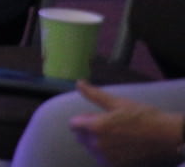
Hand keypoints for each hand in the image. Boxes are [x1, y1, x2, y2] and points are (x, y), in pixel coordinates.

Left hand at [70, 82, 184, 165]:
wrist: (167, 137)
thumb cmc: (143, 116)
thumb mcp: (118, 102)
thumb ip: (94, 94)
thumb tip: (79, 83)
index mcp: (95, 127)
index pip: (74, 125)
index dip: (84, 119)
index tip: (97, 117)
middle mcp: (97, 145)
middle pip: (81, 137)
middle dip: (90, 130)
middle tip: (110, 125)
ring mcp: (107, 158)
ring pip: (92, 149)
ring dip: (98, 142)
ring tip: (118, 136)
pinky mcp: (117, 166)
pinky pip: (103, 159)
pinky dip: (108, 153)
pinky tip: (122, 146)